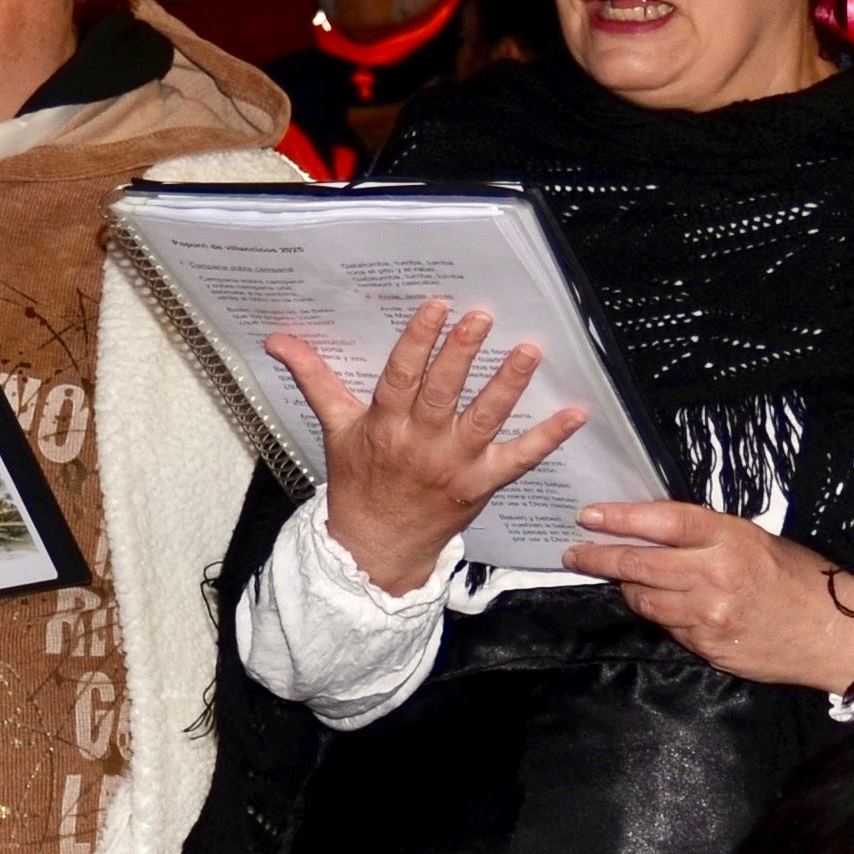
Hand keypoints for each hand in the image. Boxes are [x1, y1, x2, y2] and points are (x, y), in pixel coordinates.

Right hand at [281, 304, 587, 595]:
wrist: (376, 547)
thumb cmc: (359, 482)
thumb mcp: (336, 427)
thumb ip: (314, 377)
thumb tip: (278, 339)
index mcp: (385, 424)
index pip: (401, 375)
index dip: (419, 340)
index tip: (437, 307)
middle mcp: (420, 443)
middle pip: (443, 392)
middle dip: (463, 352)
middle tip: (483, 317)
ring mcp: (454, 465)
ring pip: (484, 419)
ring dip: (509, 384)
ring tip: (530, 350)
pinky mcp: (482, 484)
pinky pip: (520, 459)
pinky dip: (549, 437)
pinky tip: (575, 413)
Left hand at [567, 502, 853, 693]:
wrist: (830, 632)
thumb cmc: (796, 578)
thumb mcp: (755, 540)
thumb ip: (705, 536)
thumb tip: (652, 531)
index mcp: (729, 537)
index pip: (662, 521)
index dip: (620, 518)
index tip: (588, 516)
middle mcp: (714, 574)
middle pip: (639, 563)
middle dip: (600, 558)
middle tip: (575, 554)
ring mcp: (708, 614)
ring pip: (644, 599)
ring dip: (627, 589)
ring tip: (618, 579)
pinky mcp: (706, 645)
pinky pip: (666, 626)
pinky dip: (658, 614)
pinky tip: (660, 606)